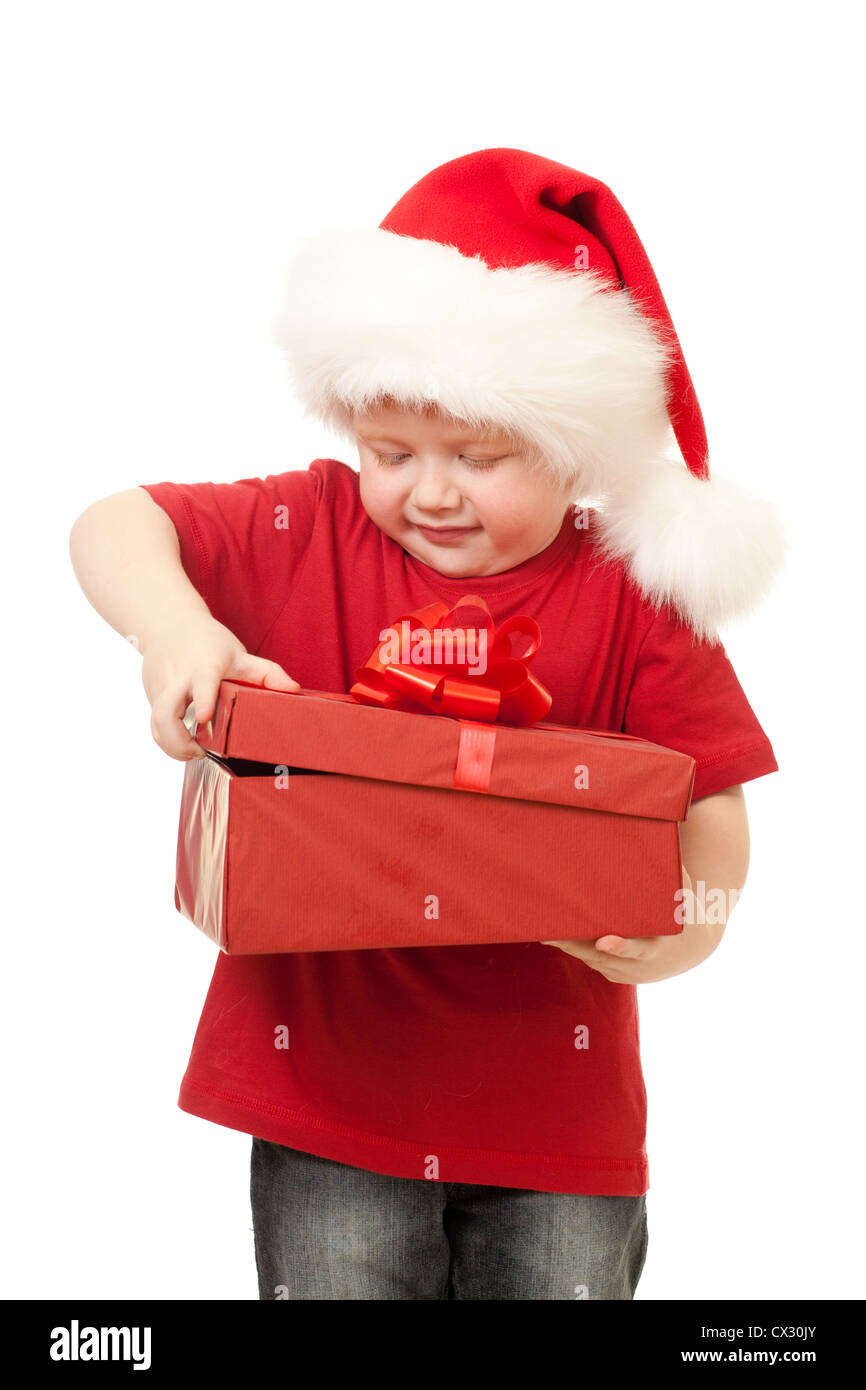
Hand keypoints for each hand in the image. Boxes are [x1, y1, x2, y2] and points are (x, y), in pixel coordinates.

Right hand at [141, 612, 299, 761]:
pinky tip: (184, 743)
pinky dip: (167, 739)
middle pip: (166, 713)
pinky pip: (154, 723)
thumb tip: (294, 689)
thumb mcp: (239, 653)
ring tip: (193, 752)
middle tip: (199, 752)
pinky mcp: (151, 696)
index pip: (201, 682)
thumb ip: (267, 672)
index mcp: (204, 666)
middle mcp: (178, 678)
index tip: (206, 717)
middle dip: (177, 742)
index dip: (203, 699)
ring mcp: (160, 688)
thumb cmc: (208, 641)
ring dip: (171, 747)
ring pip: (156, 723)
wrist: (169, 624)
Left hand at [539, 868, 724, 982]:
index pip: (638, 948)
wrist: (691, 948)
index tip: (603, 941)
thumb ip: (671, 870)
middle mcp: (641, 965)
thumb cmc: (684, 909)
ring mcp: (626, 973)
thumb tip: (661, 830)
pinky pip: (591, 961)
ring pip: (590, 959)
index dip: (621, 946)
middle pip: (602, 956)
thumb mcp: (684, 892)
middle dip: (574, 943)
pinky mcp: (615, 975)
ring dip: (567, 944)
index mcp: (660, 945)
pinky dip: (575, 947)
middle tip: (548, 930)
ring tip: (541, 927)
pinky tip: (555, 933)